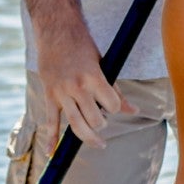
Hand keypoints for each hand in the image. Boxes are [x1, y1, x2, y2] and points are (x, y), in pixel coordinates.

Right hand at [35, 23, 135, 149]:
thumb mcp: (104, 64)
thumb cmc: (83, 46)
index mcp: (94, 77)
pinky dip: (50, 138)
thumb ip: (116, 90)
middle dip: (102, 124)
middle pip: (95, 119)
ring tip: (99, 143)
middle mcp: (78, 87)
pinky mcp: (49, 95)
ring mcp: (62, 92)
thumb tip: (134, 110)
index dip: (116, 108)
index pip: (112, 106)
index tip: (113, 106)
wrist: (57, 31)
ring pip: (76, 124)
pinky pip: (50, 121)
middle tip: (103, 121)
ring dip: (88, 137)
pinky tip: (51, 152)